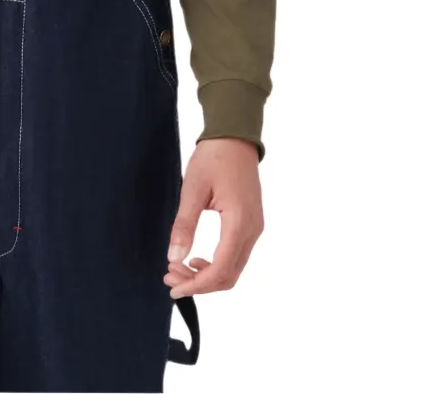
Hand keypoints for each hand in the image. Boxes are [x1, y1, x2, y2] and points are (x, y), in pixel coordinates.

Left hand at [164, 137, 262, 297]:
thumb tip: (174, 256)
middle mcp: (252, 231)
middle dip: (199, 283)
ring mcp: (254, 228)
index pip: (220, 270)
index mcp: (239, 223)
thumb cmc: (214, 157)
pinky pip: (236, 255)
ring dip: (206, 275)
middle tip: (170, 278)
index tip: (173, 288)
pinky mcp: (250, 224)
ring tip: (178, 268)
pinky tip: (195, 259)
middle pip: (228, 275)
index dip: (196, 285)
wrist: (235, 137)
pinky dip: (216, 264)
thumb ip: (184, 224)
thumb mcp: (193, 189)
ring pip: (233, 268)